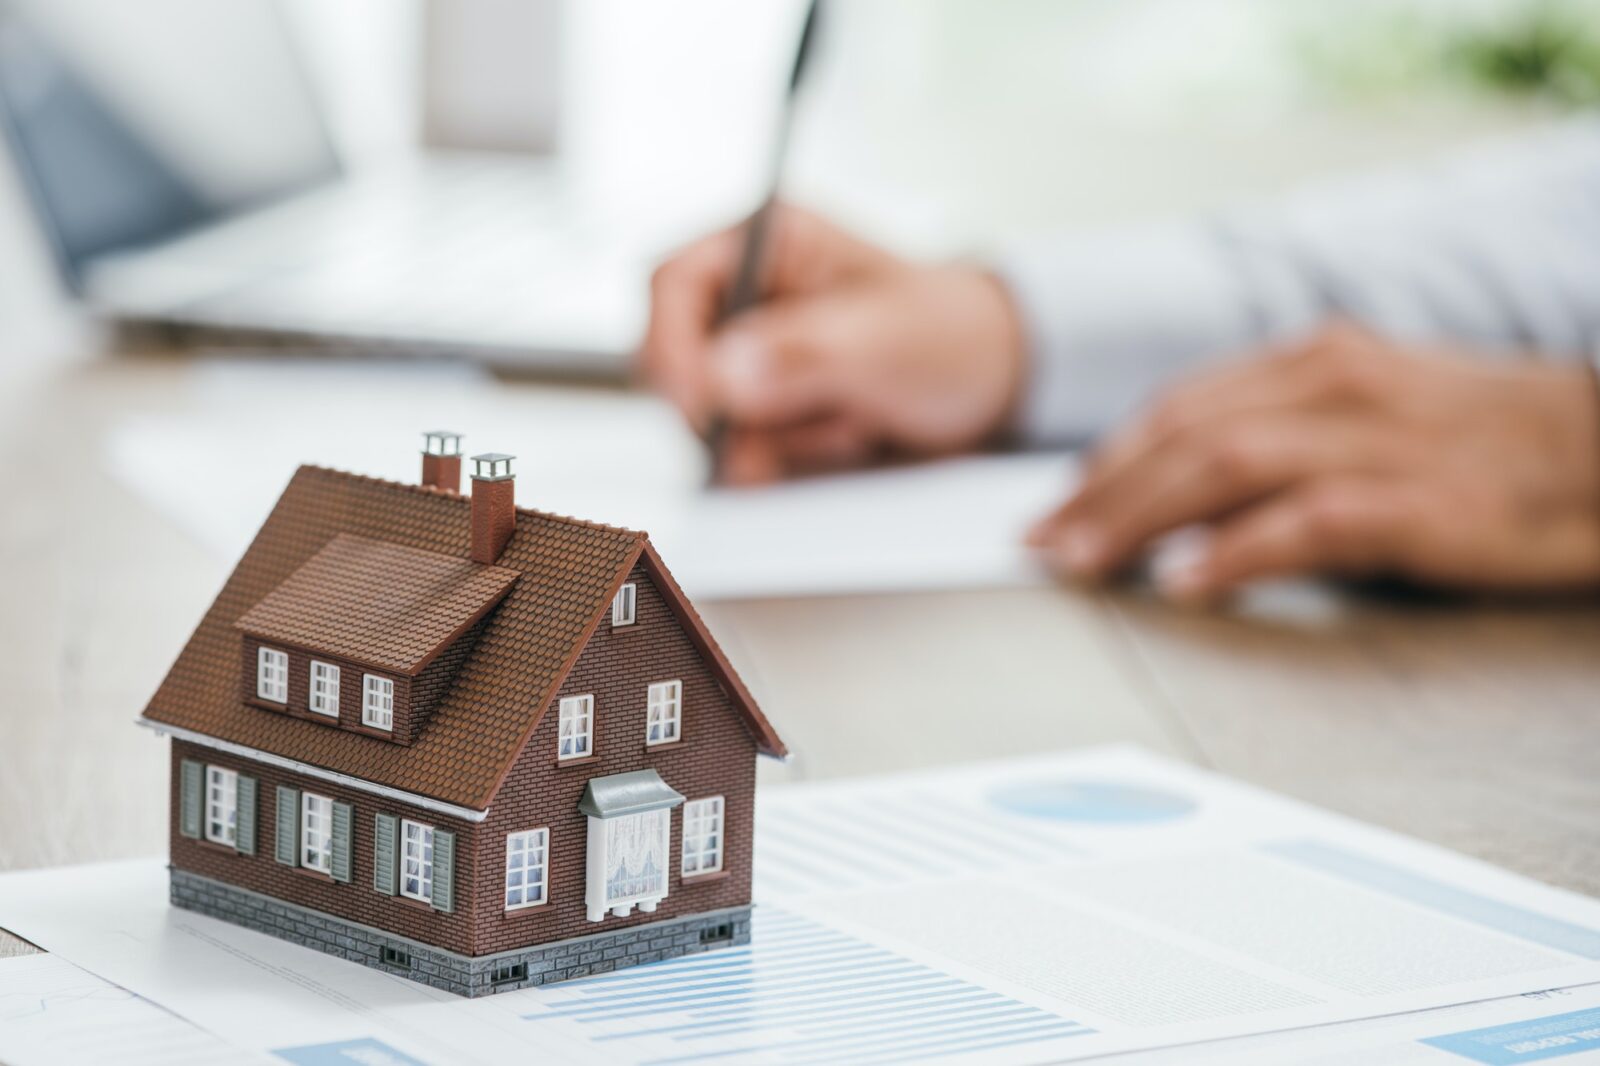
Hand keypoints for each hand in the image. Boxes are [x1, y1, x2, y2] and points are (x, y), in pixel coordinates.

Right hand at [640, 205, 1025, 482]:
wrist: (993, 380)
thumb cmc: (953, 334)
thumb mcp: (886, 340)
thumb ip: (803, 353)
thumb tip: (724, 373)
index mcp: (766, 240)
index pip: (673, 282)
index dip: (674, 346)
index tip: (703, 404)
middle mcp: (747, 292)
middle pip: (677, 358)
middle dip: (734, 408)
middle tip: (794, 432)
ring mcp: (753, 352)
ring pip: (709, 413)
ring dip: (778, 436)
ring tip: (851, 419)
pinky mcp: (765, 402)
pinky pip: (739, 446)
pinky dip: (788, 457)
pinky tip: (845, 433)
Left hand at [1030, 323, 1599, 600]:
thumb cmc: (1484, 438)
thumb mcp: (1371, 406)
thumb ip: (1280, 428)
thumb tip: (1179, 483)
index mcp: (1315, 360)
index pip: (1181, 408)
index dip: (1106, 460)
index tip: (1055, 506)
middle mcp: (1333, 385)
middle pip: (1183, 436)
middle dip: (1099, 494)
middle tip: (1043, 546)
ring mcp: (1374, 440)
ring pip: (1222, 468)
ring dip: (1138, 518)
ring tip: (1085, 564)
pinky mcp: (1417, 502)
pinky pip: (1303, 524)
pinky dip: (1234, 552)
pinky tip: (1187, 583)